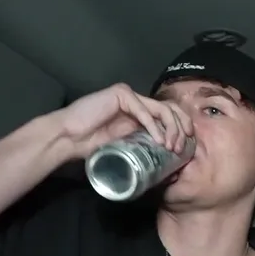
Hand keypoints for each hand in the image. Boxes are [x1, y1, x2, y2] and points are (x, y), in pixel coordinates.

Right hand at [54, 83, 192, 159]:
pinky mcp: (121, 94)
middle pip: (171, 110)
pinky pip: (144, 110)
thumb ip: (144, 145)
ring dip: (171, 129)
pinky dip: (154, 126)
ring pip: (162, 109)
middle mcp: (138, 102)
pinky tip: (159, 140)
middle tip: (181, 148)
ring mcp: (130, 96)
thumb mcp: (127, 147)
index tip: (186, 148)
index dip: (182, 129)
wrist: (68, 138)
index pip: (169, 115)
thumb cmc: (92, 146)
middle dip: (181, 129)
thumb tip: (168, 161)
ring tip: (171, 147)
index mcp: (141, 114)